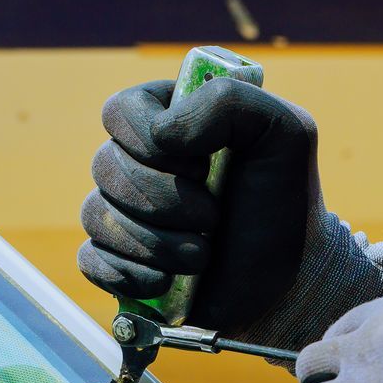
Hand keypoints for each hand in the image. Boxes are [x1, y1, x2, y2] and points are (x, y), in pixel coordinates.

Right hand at [76, 78, 382, 348]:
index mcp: (168, 119)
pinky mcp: (116, 261)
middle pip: (105, 166)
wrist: (291, 278)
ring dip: (157, 243)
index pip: (120, 111)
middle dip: (164, 201)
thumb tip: (161, 134)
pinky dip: (130, 275)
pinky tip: (168, 281)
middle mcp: (137, 162)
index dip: (149, 140)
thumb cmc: (285, 200)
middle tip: (213, 218)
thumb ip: (228, 101)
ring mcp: (123, 212)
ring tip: (202, 256)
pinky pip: (91, 261)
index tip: (203, 165)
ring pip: (96, 216)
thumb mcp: (283, 131)